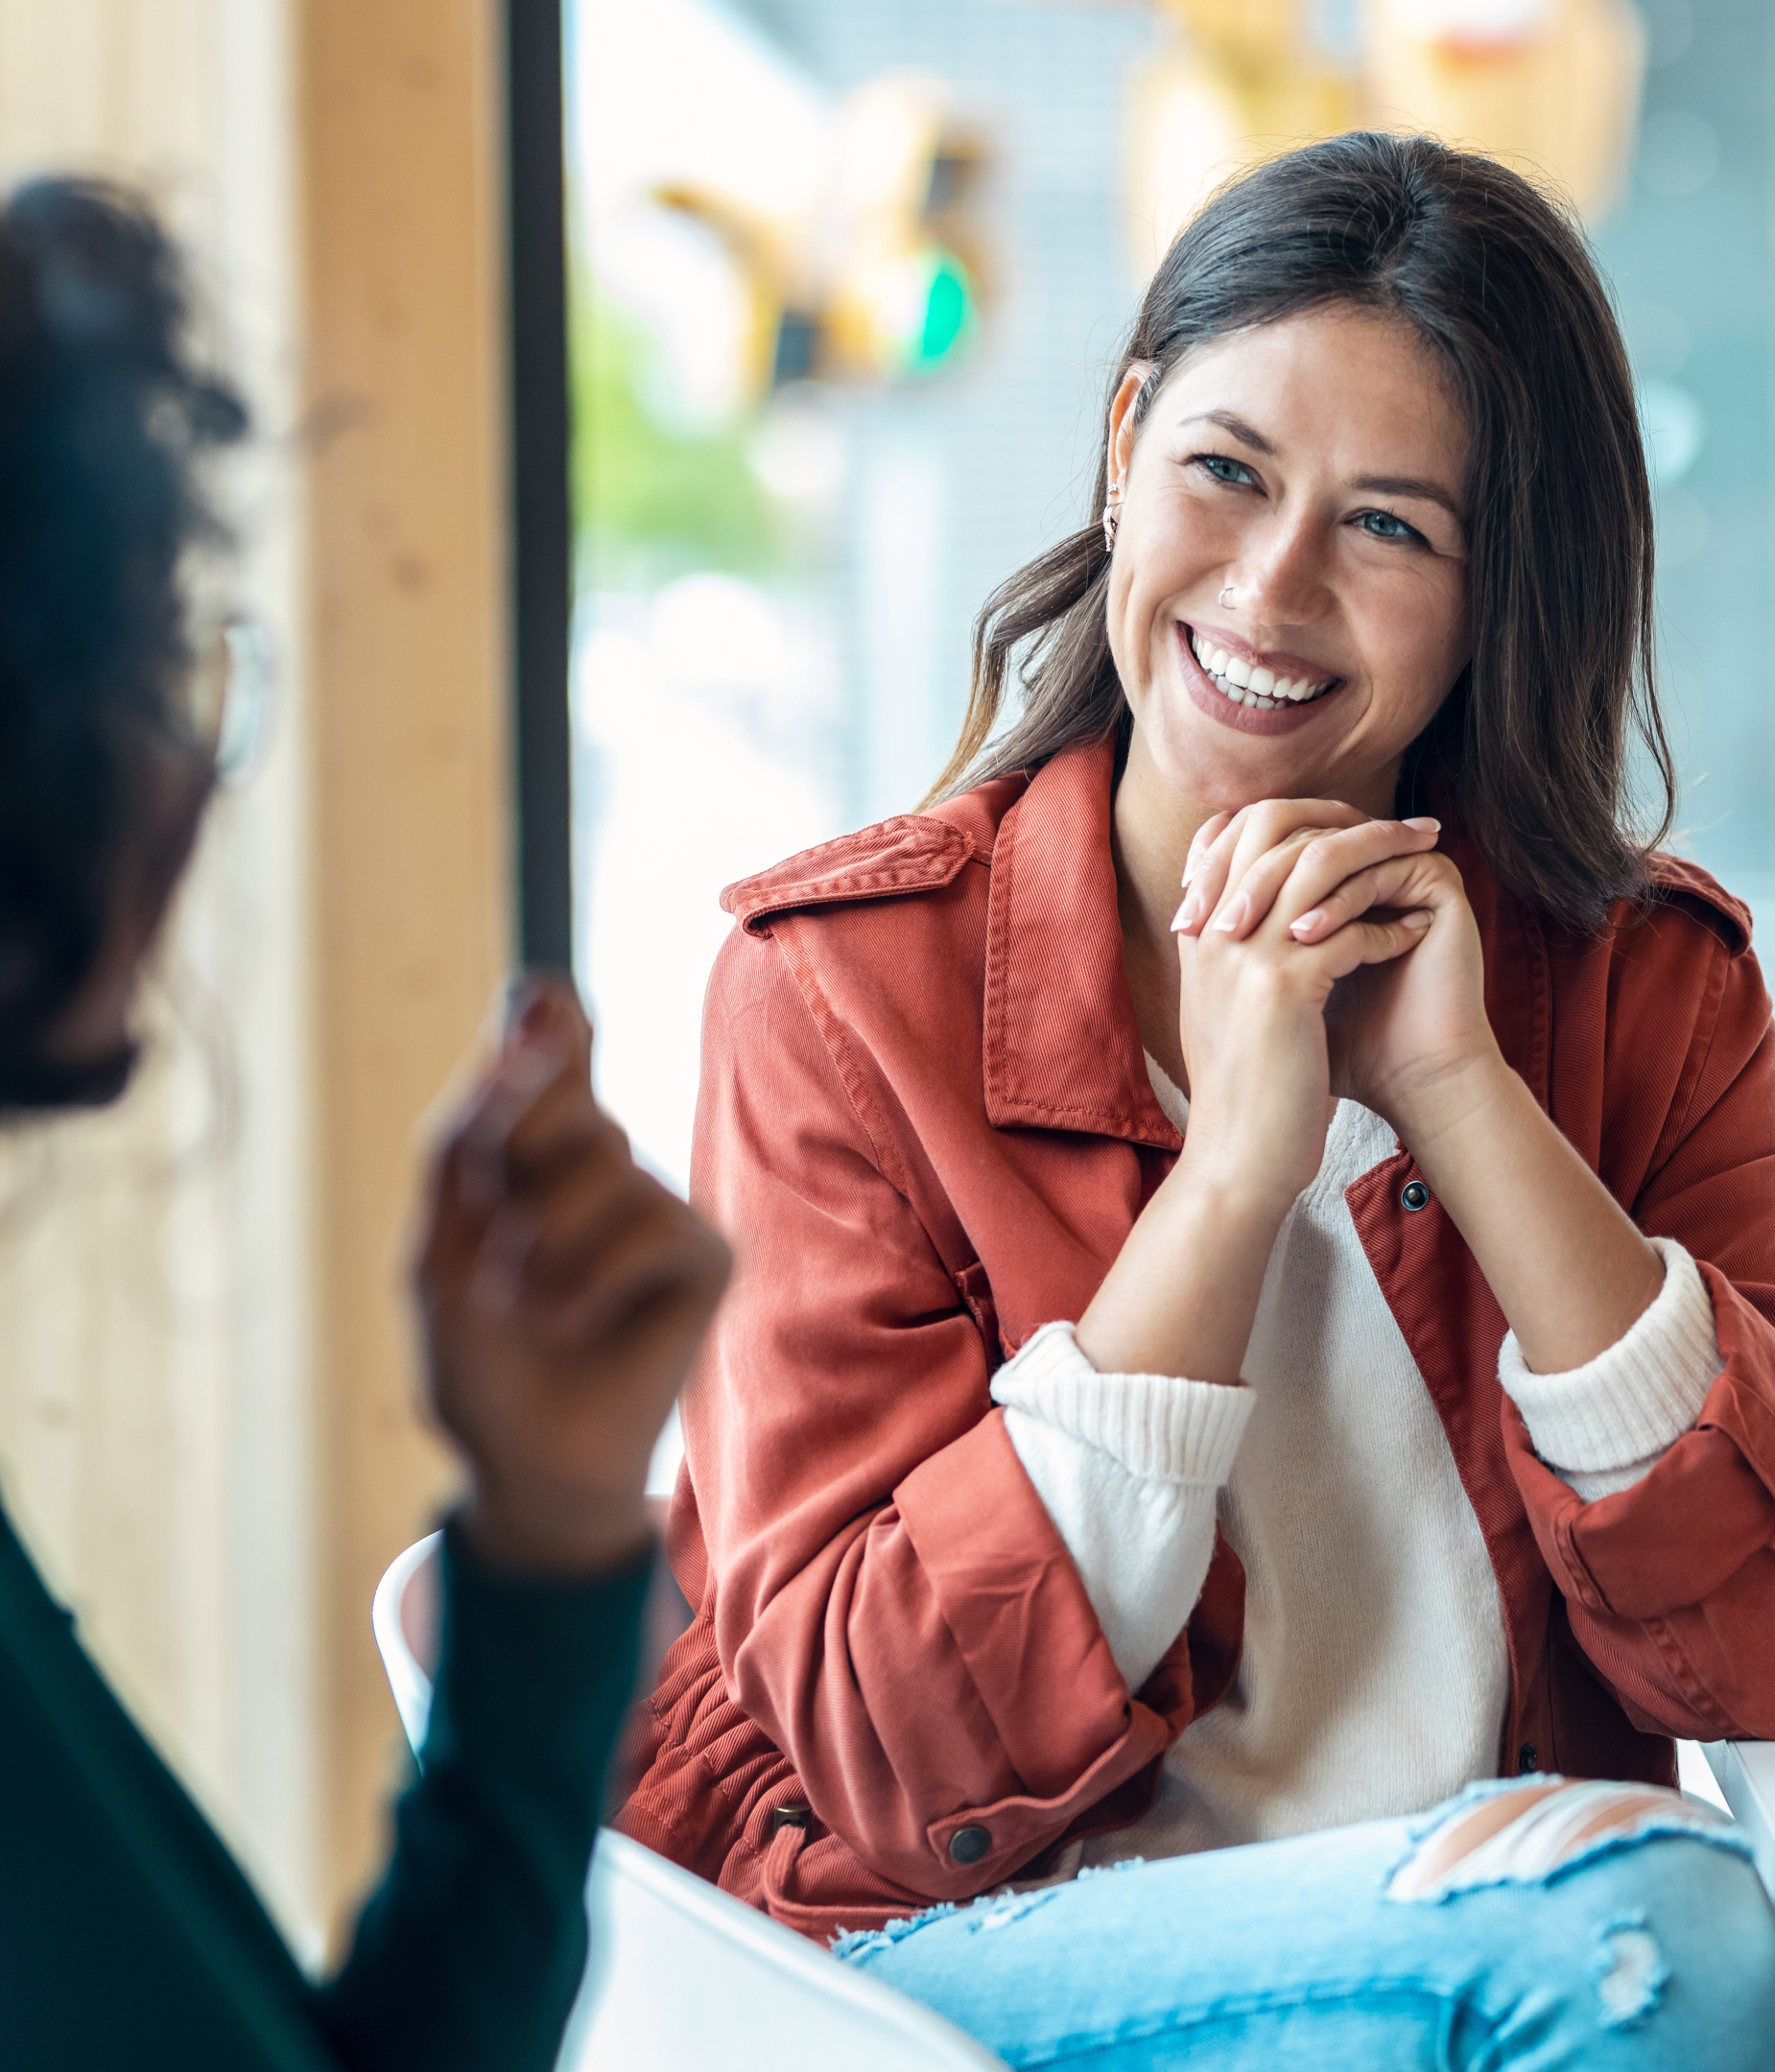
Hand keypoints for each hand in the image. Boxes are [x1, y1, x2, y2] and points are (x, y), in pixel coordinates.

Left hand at [413, 974, 730, 1572]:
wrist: (520, 1464)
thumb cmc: (478, 1357)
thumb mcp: (438, 1241)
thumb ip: (467, 1129)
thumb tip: (528, 1006)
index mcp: (532, 1147)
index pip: (549, 1038)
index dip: (545, 1014)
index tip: (538, 1000)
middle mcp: (603, 1160)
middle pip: (559, 1086)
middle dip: (508, 1152)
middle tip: (494, 1231)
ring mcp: (658, 1202)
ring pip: (603, 1155)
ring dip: (538, 1241)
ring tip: (525, 1306)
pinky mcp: (706, 1253)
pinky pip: (649, 1222)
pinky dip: (590, 1278)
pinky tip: (571, 1322)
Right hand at [1169, 801, 1442, 1204]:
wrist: (1237, 1159)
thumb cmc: (1247, 1089)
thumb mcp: (1226, 1007)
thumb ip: (1240, 952)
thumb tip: (1287, 910)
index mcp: (1197, 933)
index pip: (1233, 831)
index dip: (1298, 814)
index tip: (1353, 822)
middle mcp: (1211, 932)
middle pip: (1274, 828)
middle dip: (1349, 819)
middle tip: (1406, 824)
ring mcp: (1242, 956)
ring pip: (1317, 866)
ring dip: (1383, 856)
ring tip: (1429, 857)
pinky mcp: (1283, 988)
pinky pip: (1348, 930)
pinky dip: (1388, 928)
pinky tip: (1415, 933)